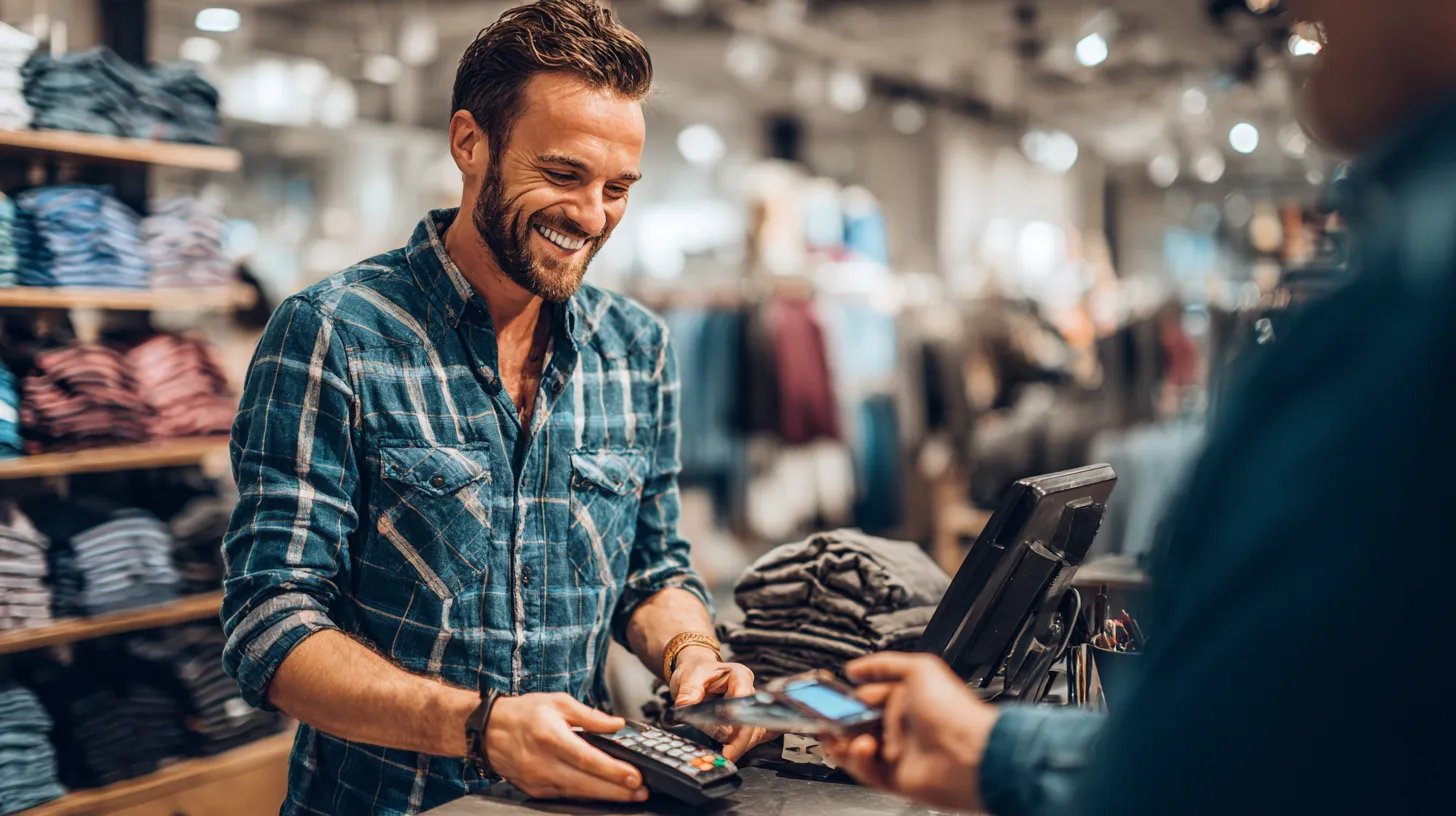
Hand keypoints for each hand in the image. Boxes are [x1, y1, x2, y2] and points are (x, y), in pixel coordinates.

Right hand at [485, 692, 646, 801]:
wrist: (488, 729)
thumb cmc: (523, 713)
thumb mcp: (558, 702)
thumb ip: (590, 716)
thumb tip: (617, 724)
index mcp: (550, 736)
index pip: (588, 759)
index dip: (613, 771)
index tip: (634, 776)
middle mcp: (543, 762)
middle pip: (586, 784)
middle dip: (617, 791)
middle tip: (641, 792)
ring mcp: (538, 780)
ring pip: (578, 795)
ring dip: (606, 797)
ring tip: (629, 795)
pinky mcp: (534, 790)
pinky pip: (566, 797)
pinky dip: (586, 797)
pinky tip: (603, 794)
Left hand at [670, 647, 770, 760]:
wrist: (696, 671)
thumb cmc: (695, 670)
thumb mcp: (688, 677)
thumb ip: (689, 693)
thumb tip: (689, 711)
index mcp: (739, 676)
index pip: (745, 700)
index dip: (739, 720)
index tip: (728, 738)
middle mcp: (748, 691)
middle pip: (754, 718)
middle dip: (742, 740)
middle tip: (727, 755)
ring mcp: (748, 706)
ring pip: (754, 730)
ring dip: (741, 744)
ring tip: (726, 754)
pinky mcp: (743, 718)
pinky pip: (747, 735)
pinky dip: (738, 745)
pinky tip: (729, 751)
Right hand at [820, 653, 999, 812]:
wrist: (969, 754)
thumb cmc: (953, 711)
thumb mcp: (920, 668)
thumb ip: (885, 664)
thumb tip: (856, 667)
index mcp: (908, 700)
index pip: (868, 696)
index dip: (850, 695)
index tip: (832, 693)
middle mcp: (901, 727)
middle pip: (859, 724)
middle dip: (840, 719)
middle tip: (827, 715)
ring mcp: (898, 753)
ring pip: (857, 750)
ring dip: (843, 741)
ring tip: (838, 733)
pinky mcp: (896, 779)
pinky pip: (866, 772)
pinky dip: (858, 760)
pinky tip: (862, 747)